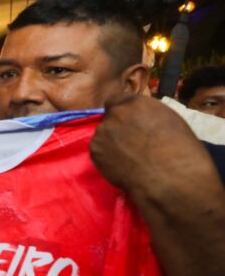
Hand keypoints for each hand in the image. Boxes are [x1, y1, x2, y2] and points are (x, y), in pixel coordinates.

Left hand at [90, 92, 210, 197]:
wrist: (170, 177)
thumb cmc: (179, 148)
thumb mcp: (167, 118)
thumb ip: (145, 113)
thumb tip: (137, 117)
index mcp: (133, 102)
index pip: (116, 98)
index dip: (120, 110)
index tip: (126, 120)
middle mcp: (114, 115)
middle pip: (110, 118)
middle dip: (118, 128)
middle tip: (132, 142)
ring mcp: (101, 133)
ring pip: (104, 136)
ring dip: (112, 143)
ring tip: (130, 157)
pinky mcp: (95, 152)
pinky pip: (100, 152)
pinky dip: (108, 158)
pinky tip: (123, 165)